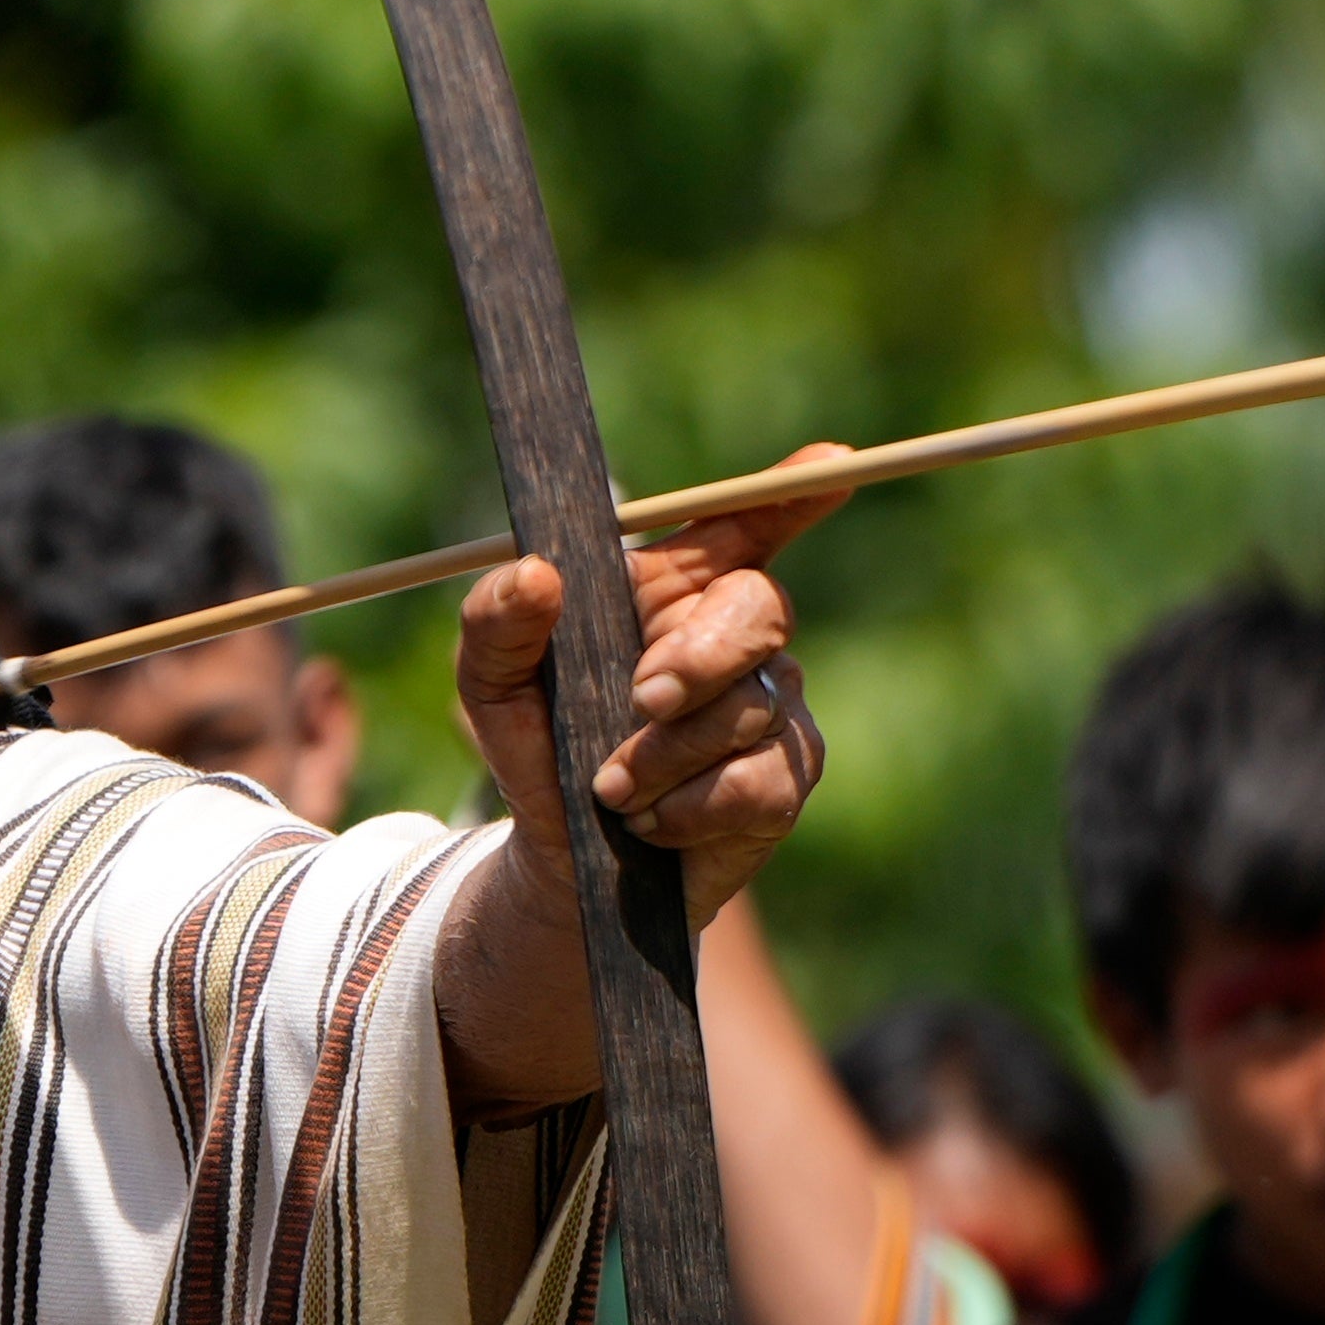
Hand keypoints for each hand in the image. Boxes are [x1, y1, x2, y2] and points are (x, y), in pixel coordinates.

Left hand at [457, 496, 831, 899]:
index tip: (833, 464)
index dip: (791, 493)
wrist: (562, 859)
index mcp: (671, 588)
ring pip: (751, 705)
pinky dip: (689, 806)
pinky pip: (758, 781)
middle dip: (701, 653)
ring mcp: (770, 706)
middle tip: (642, 698)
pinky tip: (649, 821)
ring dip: (667, 753)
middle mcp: (733, 635)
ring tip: (610, 787)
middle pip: (760, 606)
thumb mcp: (491, 681)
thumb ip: (497, 622)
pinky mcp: (784, 781)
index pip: (741, 525)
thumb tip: (536, 575)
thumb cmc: (539, 746)